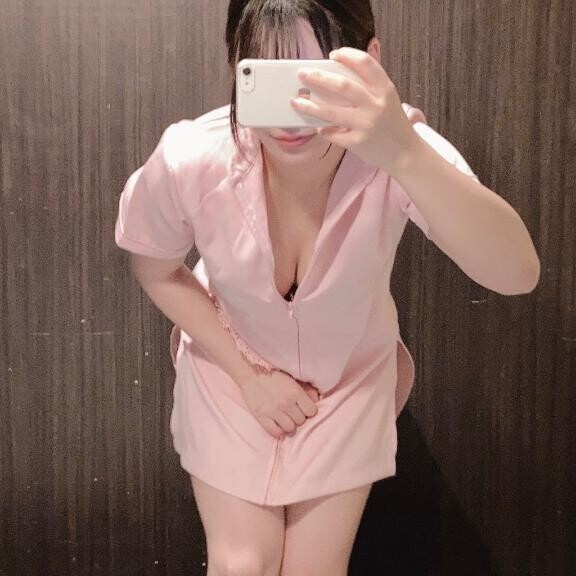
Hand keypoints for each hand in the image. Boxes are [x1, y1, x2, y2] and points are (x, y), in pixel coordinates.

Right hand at [240, 370, 320, 438]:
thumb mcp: (292, 378)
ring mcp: (273, 411)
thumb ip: (306, 389)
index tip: (304, 408)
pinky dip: (278, 430)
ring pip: (290, 428)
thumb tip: (316, 400)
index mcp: (295, 392)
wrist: (251, 374)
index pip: (311, 411)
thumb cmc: (273, 375)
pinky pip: (275, 432)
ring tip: (285, 418)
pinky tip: (277, 423)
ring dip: (289, 424)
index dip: (309, 410)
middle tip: (293, 411)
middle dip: (299, 417)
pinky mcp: (262, 417)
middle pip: (301, 421)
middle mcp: (286, 403)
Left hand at [290, 47, 424, 174]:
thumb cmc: (392, 123)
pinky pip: (333, 134)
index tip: (332, 55)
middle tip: (302, 74)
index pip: (365, 63)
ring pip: (331, 112)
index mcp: (385, 89)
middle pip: (343, 86)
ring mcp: (366, 125)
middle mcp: (375, 105)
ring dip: (310, 106)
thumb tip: (348, 59)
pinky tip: (317, 128)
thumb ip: (371, 80)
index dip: (347, 55)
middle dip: (319, 78)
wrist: (405, 153)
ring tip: (296, 101)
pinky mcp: (357, 143)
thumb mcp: (388, 97)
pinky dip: (323, 130)